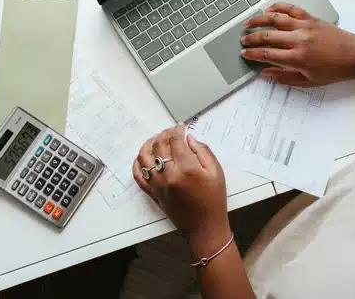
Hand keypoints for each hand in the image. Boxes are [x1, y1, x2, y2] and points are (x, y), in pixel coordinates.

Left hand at [132, 125, 230, 254]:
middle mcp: (169, 175)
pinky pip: (138, 175)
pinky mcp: (153, 193)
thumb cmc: (213, 200)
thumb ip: (203, 151)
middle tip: (171, 132)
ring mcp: (158, 185)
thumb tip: (189, 138)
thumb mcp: (216, 172)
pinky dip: (138, 163)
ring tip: (156, 140)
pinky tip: (143, 157)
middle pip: (159, 146)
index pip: (175, 141)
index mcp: (186, 169)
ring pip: (144, 157)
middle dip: (164, 134)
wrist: (205, 226)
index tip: (181, 127)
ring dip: (149, 144)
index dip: (177, 130)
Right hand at [240, 2, 354, 86]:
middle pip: (267, 36)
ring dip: (258, 20)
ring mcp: (305, 27)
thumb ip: (284, 77)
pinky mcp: (311, 18)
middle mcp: (299, 40)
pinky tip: (268, 9)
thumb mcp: (309, 81)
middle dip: (251, 38)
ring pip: (275, 19)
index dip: (252, 54)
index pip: (267, 54)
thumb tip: (265, 73)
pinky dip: (278, 7)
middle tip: (243, 41)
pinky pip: (291, 9)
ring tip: (248, 23)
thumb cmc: (334, 70)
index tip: (244, 54)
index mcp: (297, 58)